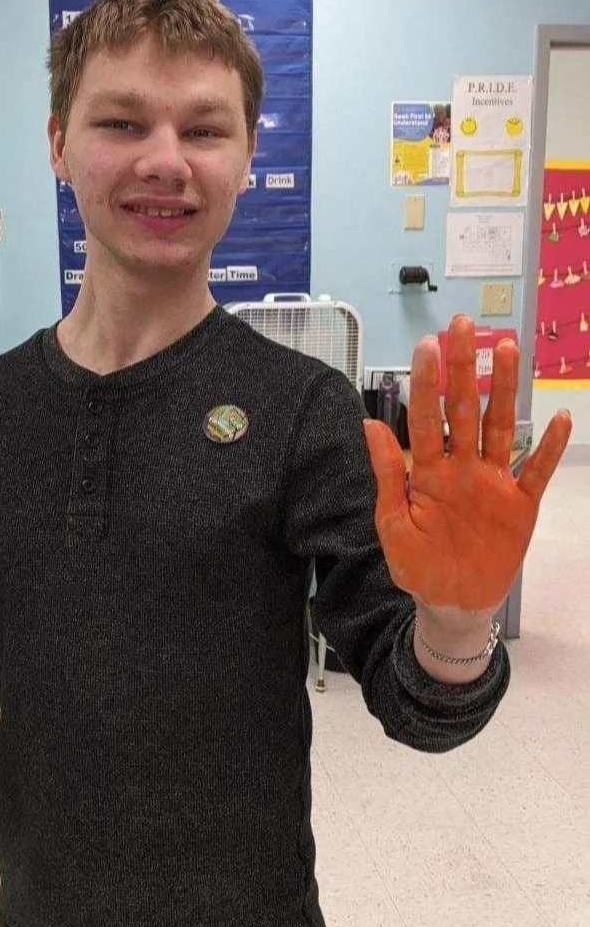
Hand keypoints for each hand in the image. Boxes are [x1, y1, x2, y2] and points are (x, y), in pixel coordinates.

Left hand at [363, 315, 571, 614]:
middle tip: (463, 325)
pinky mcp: (520, 505)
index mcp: (429, 470)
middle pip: (465, 408)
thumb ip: (387, 473)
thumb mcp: (393, 522)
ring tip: (507, 349)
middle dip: (464, 366)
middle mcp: (462, 466)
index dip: (427, 382)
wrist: (452, 601)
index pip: (427, 417)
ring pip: (501, 426)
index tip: (427, 345)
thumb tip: (368, 423)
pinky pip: (537, 471)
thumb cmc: (418, 563)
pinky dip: (548, 448)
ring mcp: (493, 482)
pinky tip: (558, 419)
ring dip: (504, 389)